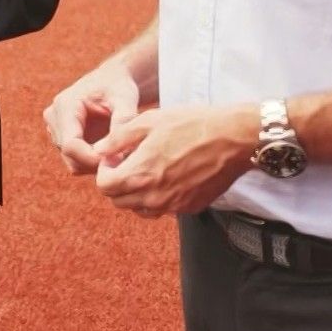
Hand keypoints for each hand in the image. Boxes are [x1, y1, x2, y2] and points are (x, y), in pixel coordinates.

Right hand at [43, 66, 142, 173]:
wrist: (111, 81)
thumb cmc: (118, 87)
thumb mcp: (125, 98)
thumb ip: (123, 120)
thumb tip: (117, 150)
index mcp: (65, 105)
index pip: (70, 144)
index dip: (92, 158)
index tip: (118, 160)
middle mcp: (54, 118)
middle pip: (70, 156)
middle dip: (97, 162)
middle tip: (124, 159)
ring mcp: (55, 131)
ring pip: (73, 163)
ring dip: (96, 164)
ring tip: (120, 154)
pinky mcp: (62, 140)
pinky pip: (77, 162)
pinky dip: (94, 163)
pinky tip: (111, 153)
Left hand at [93, 105, 258, 218]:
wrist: (234, 138)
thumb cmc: (191, 124)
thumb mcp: (148, 121)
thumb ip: (118, 139)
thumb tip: (98, 151)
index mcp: (140, 173)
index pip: (104, 187)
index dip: (104, 171)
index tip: (114, 158)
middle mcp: (154, 196)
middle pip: (118, 201)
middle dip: (117, 182)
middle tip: (129, 162)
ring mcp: (173, 205)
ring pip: (139, 209)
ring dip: (136, 193)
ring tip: (148, 169)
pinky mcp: (190, 207)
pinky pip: (164, 209)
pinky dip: (158, 197)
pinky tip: (169, 175)